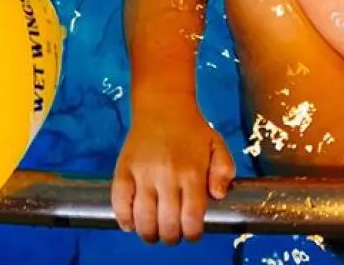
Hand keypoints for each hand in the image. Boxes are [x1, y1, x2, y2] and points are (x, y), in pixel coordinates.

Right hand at [111, 96, 235, 243]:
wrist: (162, 105)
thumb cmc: (192, 130)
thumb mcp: (218, 146)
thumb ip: (224, 171)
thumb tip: (218, 195)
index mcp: (191, 172)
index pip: (191, 218)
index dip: (192, 234)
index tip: (192, 234)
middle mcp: (166, 174)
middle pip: (167, 224)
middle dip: (172, 237)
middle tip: (173, 235)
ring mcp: (142, 173)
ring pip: (142, 218)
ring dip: (149, 234)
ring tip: (154, 233)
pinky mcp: (123, 169)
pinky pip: (119, 202)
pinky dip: (124, 219)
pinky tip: (131, 224)